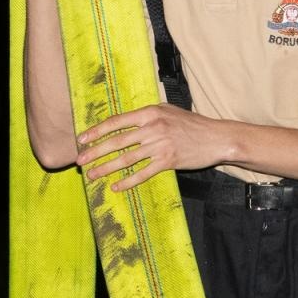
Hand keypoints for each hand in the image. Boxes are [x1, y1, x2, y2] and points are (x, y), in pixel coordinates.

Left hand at [75, 103, 225, 191]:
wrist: (217, 138)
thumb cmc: (192, 124)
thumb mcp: (168, 111)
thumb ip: (147, 115)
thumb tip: (125, 122)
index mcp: (150, 112)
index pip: (117, 122)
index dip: (97, 131)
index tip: (82, 139)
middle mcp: (152, 127)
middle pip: (117, 141)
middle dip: (95, 151)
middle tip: (80, 160)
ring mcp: (160, 145)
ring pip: (126, 159)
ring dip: (106, 168)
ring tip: (92, 175)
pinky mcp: (168, 161)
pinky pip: (143, 173)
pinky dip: (128, 181)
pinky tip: (116, 186)